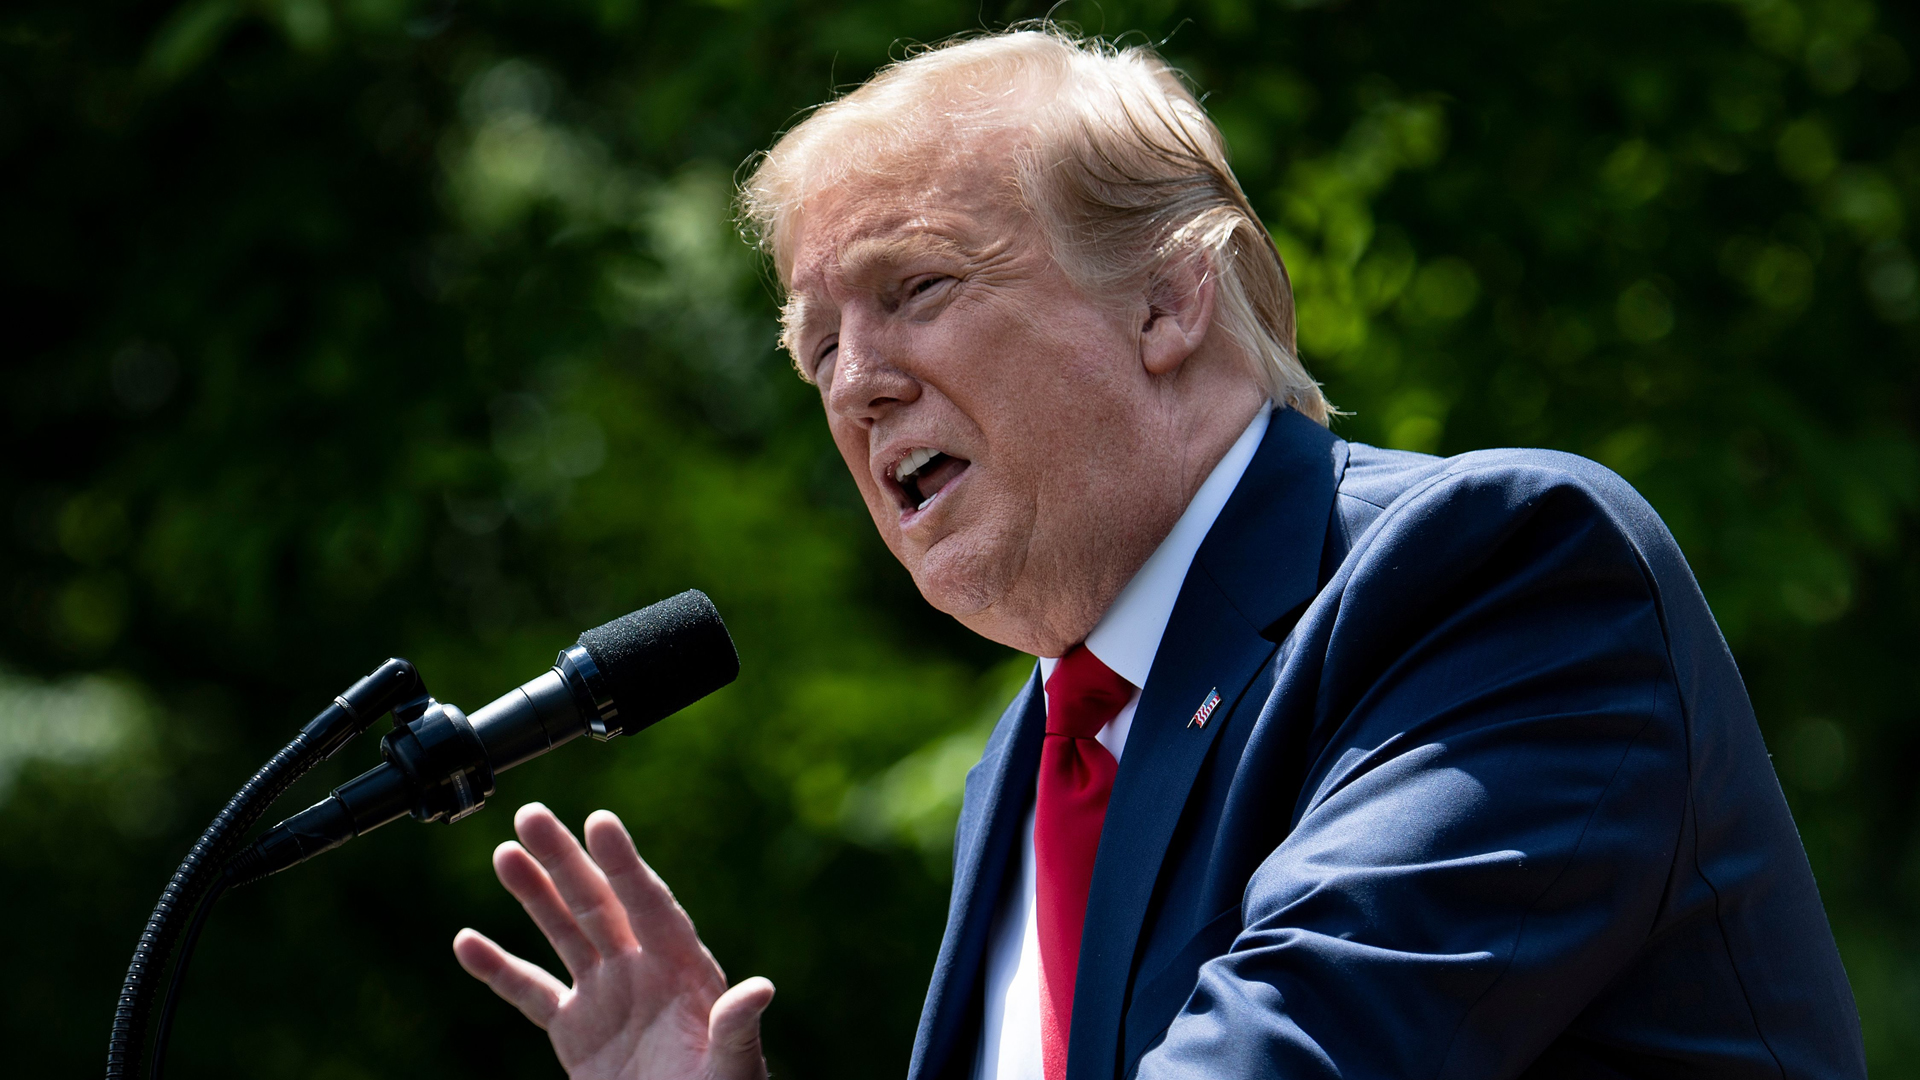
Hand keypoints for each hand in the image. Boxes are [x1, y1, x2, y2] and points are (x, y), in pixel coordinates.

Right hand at [453, 803, 773, 1079]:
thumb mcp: (734, 1066)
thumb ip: (737, 1029)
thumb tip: (762, 989)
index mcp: (684, 968)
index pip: (650, 905)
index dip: (624, 865)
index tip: (600, 821)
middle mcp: (642, 969)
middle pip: (598, 903)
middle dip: (565, 859)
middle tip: (531, 815)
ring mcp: (606, 995)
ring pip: (563, 932)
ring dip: (533, 894)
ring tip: (505, 853)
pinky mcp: (576, 1029)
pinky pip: (530, 991)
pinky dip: (498, 969)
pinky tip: (467, 941)